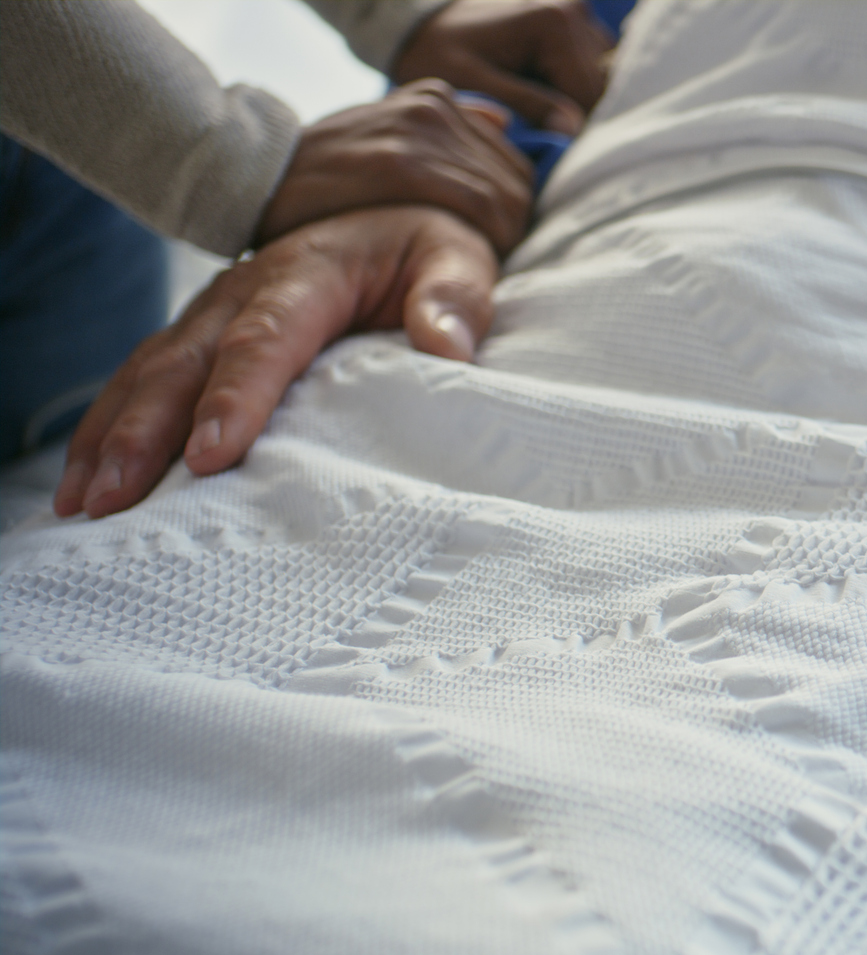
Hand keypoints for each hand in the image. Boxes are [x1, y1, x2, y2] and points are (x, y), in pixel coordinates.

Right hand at [53, 207, 496, 519]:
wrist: (389, 211)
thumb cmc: (425, 246)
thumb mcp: (457, 257)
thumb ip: (455, 298)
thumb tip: (447, 345)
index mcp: (307, 275)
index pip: (265, 339)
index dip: (234, 397)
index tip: (209, 456)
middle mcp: (243, 290)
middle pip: (183, 363)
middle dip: (142, 432)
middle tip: (113, 498)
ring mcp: (212, 312)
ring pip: (147, 373)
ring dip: (109, 437)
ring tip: (81, 503)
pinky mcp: (200, 335)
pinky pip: (144, 380)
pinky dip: (108, 428)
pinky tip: (86, 481)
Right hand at [255, 79, 532, 252]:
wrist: (253, 176)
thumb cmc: (322, 175)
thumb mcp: (382, 136)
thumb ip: (440, 132)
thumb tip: (500, 121)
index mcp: (436, 101)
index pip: (513, 166)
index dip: (509, 212)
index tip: (486, 242)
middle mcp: (435, 108)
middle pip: (516, 182)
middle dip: (508, 227)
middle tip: (476, 262)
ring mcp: (421, 130)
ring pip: (503, 198)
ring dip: (498, 241)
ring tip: (466, 267)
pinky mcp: (405, 161)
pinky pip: (479, 206)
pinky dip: (484, 239)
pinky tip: (457, 260)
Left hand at [391, 0, 614, 135]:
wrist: (421, 23)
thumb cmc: (437, 54)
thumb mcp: (474, 83)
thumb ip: (526, 104)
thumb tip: (573, 130)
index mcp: (554, 23)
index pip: (589, 96)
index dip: (572, 130)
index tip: (543, 148)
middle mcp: (574, 11)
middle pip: (600, 87)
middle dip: (573, 114)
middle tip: (535, 132)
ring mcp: (577, 13)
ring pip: (600, 79)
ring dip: (575, 101)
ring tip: (535, 108)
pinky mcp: (574, 22)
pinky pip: (590, 67)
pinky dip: (572, 87)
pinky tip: (542, 93)